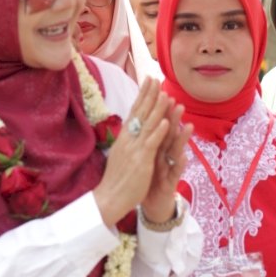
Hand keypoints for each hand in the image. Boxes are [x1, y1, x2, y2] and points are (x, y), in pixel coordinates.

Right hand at [93, 78, 172, 227]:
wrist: (108, 198)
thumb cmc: (116, 179)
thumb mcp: (121, 154)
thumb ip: (127, 140)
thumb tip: (131, 126)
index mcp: (124, 137)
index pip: (135, 111)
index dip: (143, 95)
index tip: (149, 80)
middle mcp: (128, 139)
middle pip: (141, 113)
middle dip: (149, 95)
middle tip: (156, 78)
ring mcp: (135, 149)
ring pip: (148, 125)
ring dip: (158, 108)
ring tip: (166, 94)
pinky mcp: (141, 161)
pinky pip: (151, 144)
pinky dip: (159, 132)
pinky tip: (166, 122)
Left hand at [140, 101, 192, 224]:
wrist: (151, 205)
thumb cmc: (148, 178)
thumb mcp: (145, 156)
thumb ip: (148, 139)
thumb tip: (143, 119)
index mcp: (154, 147)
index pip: (156, 126)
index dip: (158, 112)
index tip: (159, 96)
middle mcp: (164, 155)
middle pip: (168, 135)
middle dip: (173, 120)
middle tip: (178, 103)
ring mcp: (169, 169)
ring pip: (175, 151)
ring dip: (182, 139)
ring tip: (189, 126)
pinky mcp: (170, 184)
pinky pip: (175, 173)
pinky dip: (179, 165)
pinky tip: (184, 156)